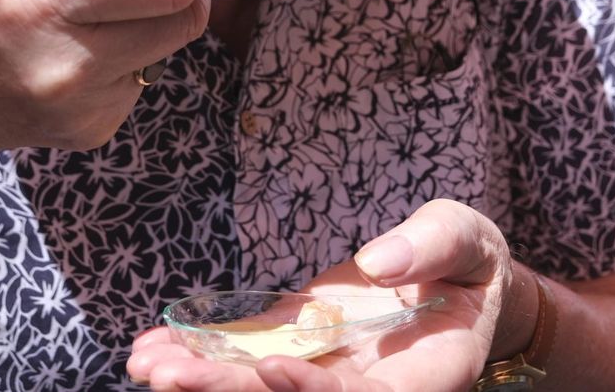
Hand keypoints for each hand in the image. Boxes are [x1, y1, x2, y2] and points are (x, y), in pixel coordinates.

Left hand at [126, 199, 521, 391]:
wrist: (455, 273)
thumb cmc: (468, 257)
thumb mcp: (465, 239)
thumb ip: (430, 245)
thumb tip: (378, 262)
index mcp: (421, 375)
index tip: (270, 367)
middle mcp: (367, 386)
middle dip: (229, 391)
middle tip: (169, 377)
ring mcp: (325, 367)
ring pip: (258, 384)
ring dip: (202, 377)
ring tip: (146, 364)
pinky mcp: (295, 343)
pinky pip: (243, 353)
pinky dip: (199, 350)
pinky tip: (151, 346)